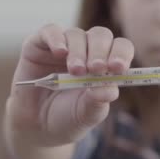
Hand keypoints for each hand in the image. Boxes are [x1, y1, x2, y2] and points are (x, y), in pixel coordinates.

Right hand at [5, 24, 133, 146]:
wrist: (37, 127)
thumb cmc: (68, 117)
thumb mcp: (87, 114)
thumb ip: (99, 101)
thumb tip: (109, 87)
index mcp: (106, 64)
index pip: (121, 48)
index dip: (122, 53)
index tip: (118, 68)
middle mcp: (86, 50)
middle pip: (101, 36)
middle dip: (100, 51)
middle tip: (96, 69)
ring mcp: (64, 46)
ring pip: (77, 34)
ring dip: (79, 52)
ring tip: (76, 72)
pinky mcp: (39, 44)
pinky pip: (50, 31)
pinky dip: (56, 38)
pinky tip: (60, 52)